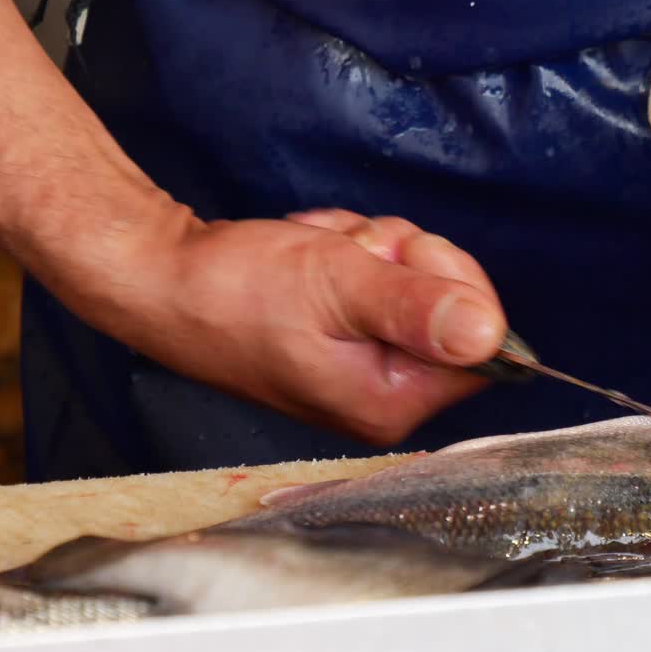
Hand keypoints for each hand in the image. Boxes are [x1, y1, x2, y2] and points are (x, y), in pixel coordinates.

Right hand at [96, 205, 506, 444]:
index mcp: (391, 402)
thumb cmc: (234, 289)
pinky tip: (307, 256)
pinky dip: (348, 254)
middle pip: (450, 307)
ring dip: (370, 249)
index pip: (483, 344)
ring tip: (318, 255)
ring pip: (414, 282)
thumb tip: (489, 333)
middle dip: (405, 258)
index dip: (450, 282)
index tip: (395, 260)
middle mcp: (384, 395)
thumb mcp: (337, 285)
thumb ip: (416, 308)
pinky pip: (379, 279)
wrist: (161, 278)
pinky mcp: (342, 337)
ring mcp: (363, 366)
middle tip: (349, 253)